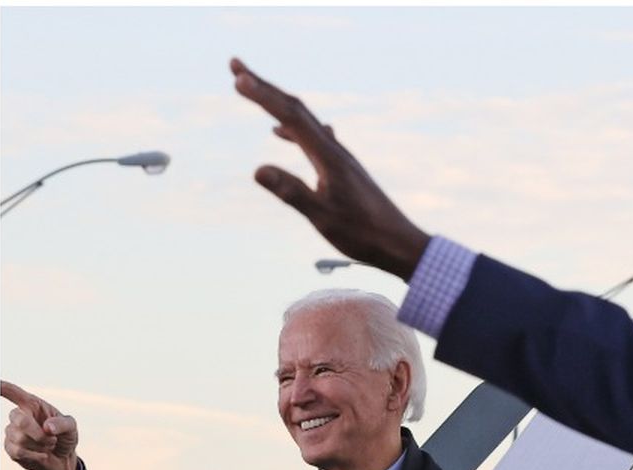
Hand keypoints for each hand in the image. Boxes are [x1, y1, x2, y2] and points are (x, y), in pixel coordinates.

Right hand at [0, 381, 80, 469]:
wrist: (62, 460)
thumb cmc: (65, 437)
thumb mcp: (71, 427)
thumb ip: (62, 423)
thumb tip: (47, 427)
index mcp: (32, 404)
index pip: (13, 392)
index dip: (2, 387)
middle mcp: (20, 415)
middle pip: (18, 418)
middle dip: (37, 433)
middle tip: (52, 440)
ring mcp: (13, 432)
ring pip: (19, 438)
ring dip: (39, 446)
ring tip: (48, 446)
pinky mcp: (11, 448)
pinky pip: (17, 451)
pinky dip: (34, 455)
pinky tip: (42, 455)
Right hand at [229, 57, 431, 279]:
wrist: (397, 242)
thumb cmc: (362, 233)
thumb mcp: (322, 216)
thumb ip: (291, 192)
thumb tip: (257, 169)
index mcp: (328, 156)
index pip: (290, 117)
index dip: (263, 96)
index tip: (238, 78)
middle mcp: (333, 148)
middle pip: (293, 107)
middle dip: (263, 86)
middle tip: (235, 65)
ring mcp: (337, 155)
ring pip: (301, 119)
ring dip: (274, 103)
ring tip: (251, 90)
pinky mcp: (338, 166)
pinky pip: (309, 137)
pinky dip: (290, 128)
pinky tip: (279, 133)